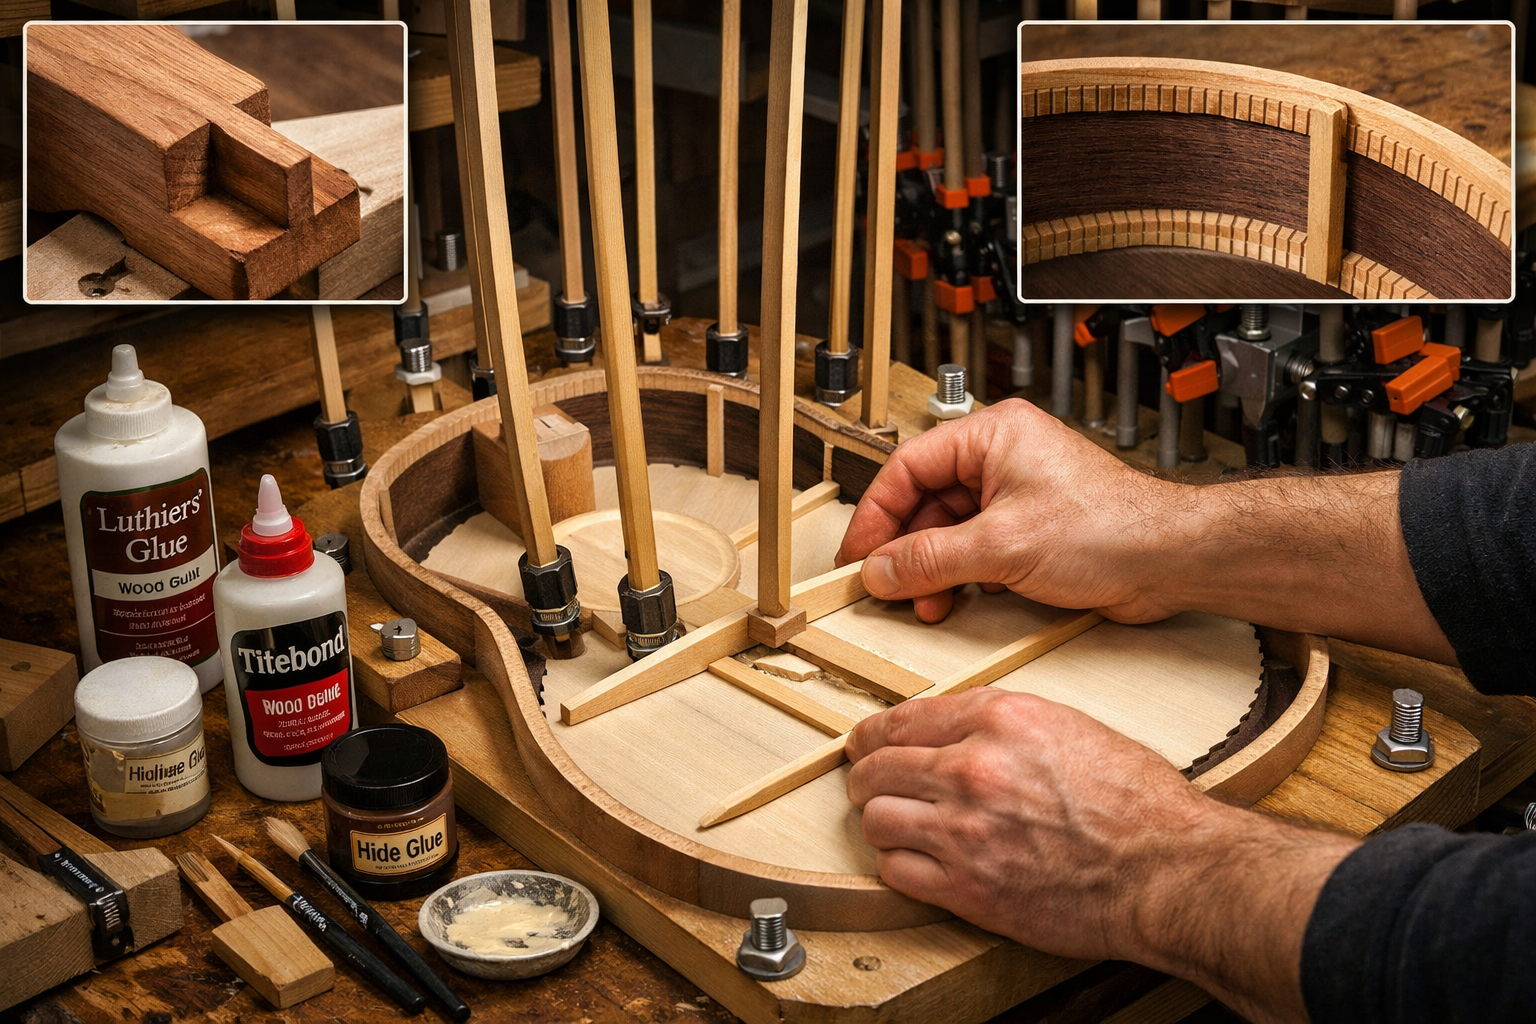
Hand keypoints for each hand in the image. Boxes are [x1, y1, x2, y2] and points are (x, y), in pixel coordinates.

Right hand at [835, 399, 1452, 662]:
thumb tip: (880, 570)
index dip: (877, 514)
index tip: (858, 554)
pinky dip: (960, 574)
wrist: (1171, 560)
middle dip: (905, 547)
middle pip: (925, 500)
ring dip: (931, 567)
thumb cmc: (1110, 530)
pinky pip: (976, 547)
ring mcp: (1017, 493)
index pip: (908, 467)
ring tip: (923, 601)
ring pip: (948, 528)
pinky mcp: (1031, 527)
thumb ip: (930, 559)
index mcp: (992, 436)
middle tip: (883, 584)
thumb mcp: (1001, 548)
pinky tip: (954, 599)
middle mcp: (1002, 457)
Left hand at [846, 687, 1209, 958]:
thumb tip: (948, 729)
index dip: (873, 734)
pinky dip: (900, 866)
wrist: (1167, 869)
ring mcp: (966, 830)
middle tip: (871, 785)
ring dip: (882, 822)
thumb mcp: (1067, 727)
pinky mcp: (969, 887)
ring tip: (898, 825)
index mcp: (1001, 720)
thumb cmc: (1135, 803)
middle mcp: (975, 769)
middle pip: (877, 768)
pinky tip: (919, 862)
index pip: (902, 719)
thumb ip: (1000, 722)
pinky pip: (896, 871)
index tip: (864, 744)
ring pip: (877, 819)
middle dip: (867, 777)